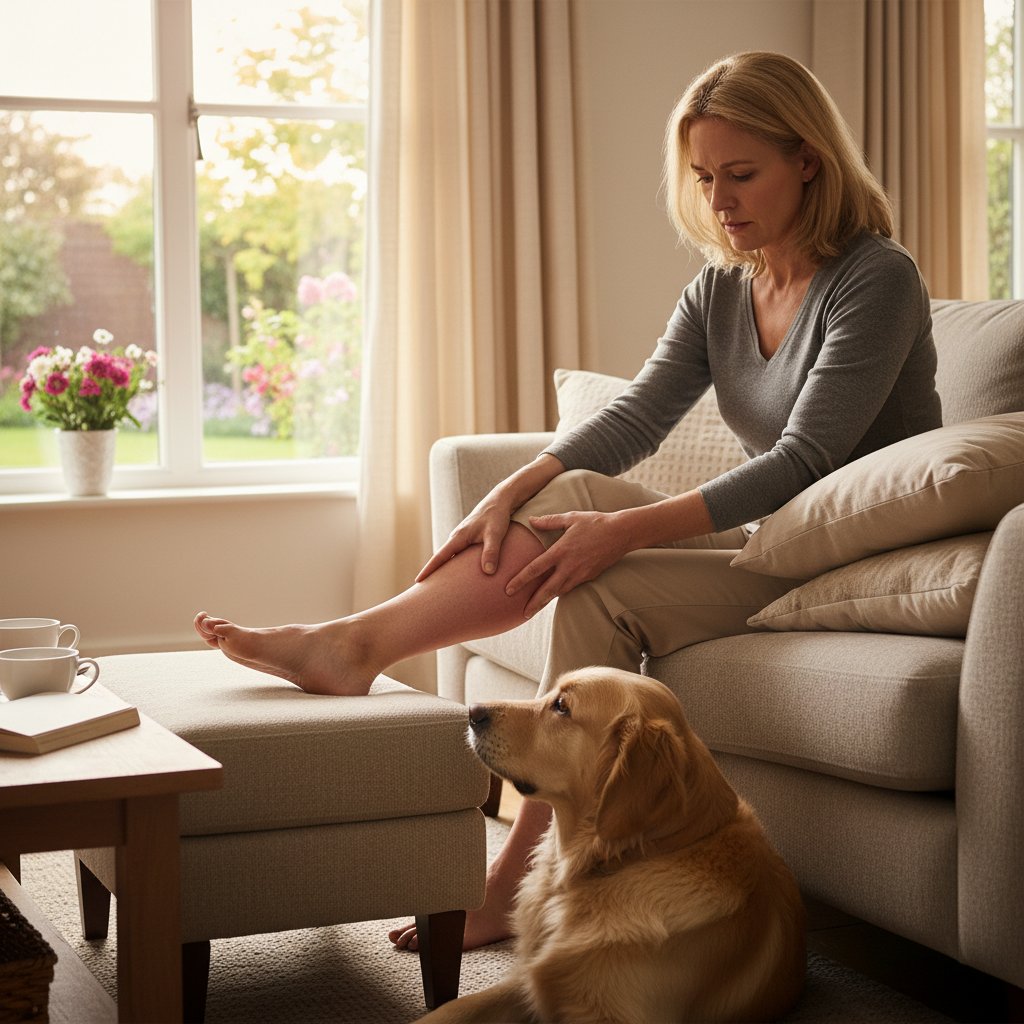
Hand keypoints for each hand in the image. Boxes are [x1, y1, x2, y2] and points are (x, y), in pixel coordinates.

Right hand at [416, 497, 514, 581]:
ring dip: (444, 569)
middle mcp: (457, 538)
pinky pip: (458, 554)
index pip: (440, 557)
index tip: (418, 581)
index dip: (429, 570)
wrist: (500, 501)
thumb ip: (491, 552)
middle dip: (432, 573)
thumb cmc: (497, 517)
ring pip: (450, 557)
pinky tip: (458, 574)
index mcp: (458, 537)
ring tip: (439, 586)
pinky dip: (455, 564)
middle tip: (423, 590)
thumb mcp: (495, 534)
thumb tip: (488, 572)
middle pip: (441, 559)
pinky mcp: (468, 539)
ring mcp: (462, 538)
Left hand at [507, 510, 632, 618]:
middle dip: (534, 603)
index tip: (508, 590)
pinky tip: (553, 596)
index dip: (521, 580)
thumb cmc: (595, 522)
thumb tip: (531, 520)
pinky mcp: (589, 577)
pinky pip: (571, 587)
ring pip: (560, 592)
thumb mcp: (571, 518)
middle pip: (548, 589)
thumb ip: (549, 521)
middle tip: (522, 614)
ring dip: (546, 601)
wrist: (622, 533)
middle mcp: (570, 566)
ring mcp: (581, 574)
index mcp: (561, 550)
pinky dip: (560, 593)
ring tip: (533, 609)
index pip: (536, 568)